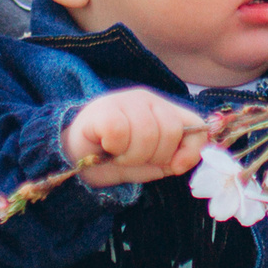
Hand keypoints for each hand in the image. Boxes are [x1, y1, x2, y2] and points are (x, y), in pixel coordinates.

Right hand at [65, 89, 209, 187]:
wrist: (72, 158)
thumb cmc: (112, 159)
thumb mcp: (148, 164)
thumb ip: (171, 161)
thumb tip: (183, 162)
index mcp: (164, 111)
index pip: (196, 126)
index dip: (191, 150)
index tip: (175, 167)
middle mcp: (149, 100)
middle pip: (171, 131)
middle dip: (154, 156)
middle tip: (133, 159)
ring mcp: (126, 100)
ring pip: (147, 134)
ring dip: (132, 156)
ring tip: (117, 154)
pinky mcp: (104, 108)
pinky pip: (120, 132)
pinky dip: (114, 147)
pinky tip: (105, 146)